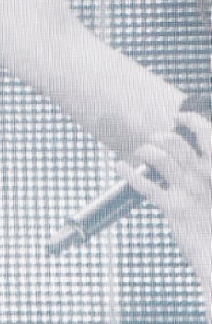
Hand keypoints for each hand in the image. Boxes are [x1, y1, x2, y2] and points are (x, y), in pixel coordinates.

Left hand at [127, 112, 211, 229]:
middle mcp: (204, 176)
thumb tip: (191, 161)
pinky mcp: (172, 207)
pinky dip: (129, 173)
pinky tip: (120, 167)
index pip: (206, 134)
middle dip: (160, 137)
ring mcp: (187, 190)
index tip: (179, 116)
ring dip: (144, 151)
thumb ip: (204, 174)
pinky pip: (145, 185)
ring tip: (138, 153)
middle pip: (176, 143)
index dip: (191, 121)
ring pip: (159, 158)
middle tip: (153, 139)